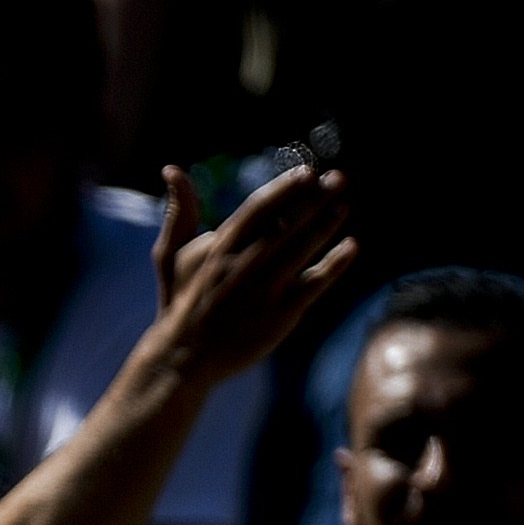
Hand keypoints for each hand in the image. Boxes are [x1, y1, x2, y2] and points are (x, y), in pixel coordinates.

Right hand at [143, 160, 355, 384]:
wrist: (184, 356)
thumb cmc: (183, 300)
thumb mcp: (171, 254)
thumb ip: (179, 211)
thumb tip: (172, 168)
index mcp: (220, 248)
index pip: (259, 208)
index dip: (285, 189)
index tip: (307, 172)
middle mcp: (242, 266)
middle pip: (286, 224)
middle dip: (314, 199)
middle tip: (338, 178)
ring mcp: (262, 291)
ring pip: (302, 250)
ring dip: (325, 225)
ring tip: (341, 207)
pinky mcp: (279, 315)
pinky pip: (314, 283)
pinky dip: (334, 264)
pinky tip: (351, 246)